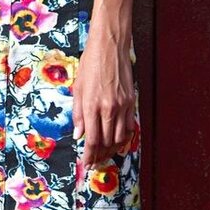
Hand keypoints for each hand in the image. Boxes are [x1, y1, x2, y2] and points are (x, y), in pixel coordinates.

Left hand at [72, 32, 136, 167]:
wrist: (110, 46)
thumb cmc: (91, 62)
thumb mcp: (78, 86)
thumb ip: (77, 113)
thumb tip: (79, 135)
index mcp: (91, 105)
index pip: (92, 140)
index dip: (89, 155)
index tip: (86, 164)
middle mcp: (108, 108)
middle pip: (106, 142)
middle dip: (99, 156)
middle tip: (94, 163)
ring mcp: (122, 105)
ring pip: (119, 138)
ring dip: (112, 149)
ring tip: (105, 155)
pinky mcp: (132, 101)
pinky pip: (130, 126)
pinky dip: (124, 138)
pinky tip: (119, 142)